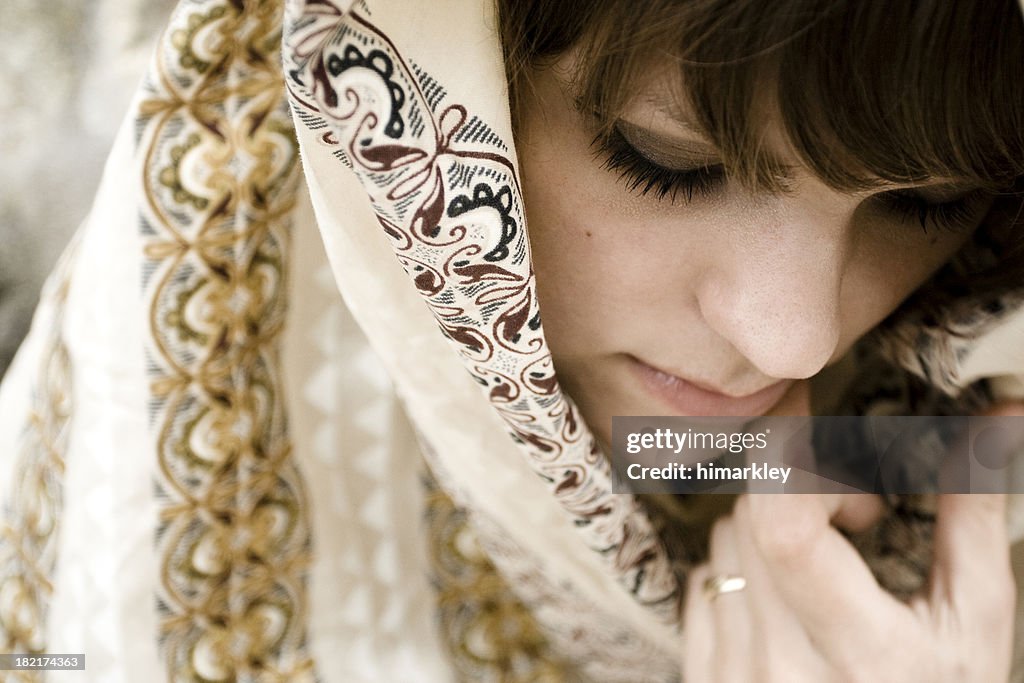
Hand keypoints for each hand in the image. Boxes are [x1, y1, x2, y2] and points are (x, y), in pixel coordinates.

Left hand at [681, 402, 1023, 681]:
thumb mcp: (974, 618)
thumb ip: (972, 513)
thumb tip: (1001, 410)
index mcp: (859, 652)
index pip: (784, 527)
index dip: (790, 458)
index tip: (817, 422)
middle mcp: (783, 668)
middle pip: (752, 516)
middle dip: (802, 488)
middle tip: (859, 515)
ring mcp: (733, 680)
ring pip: (723, 542)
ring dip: (770, 528)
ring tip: (828, 564)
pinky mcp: (704, 681)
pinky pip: (704, 583)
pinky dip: (741, 570)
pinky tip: (789, 599)